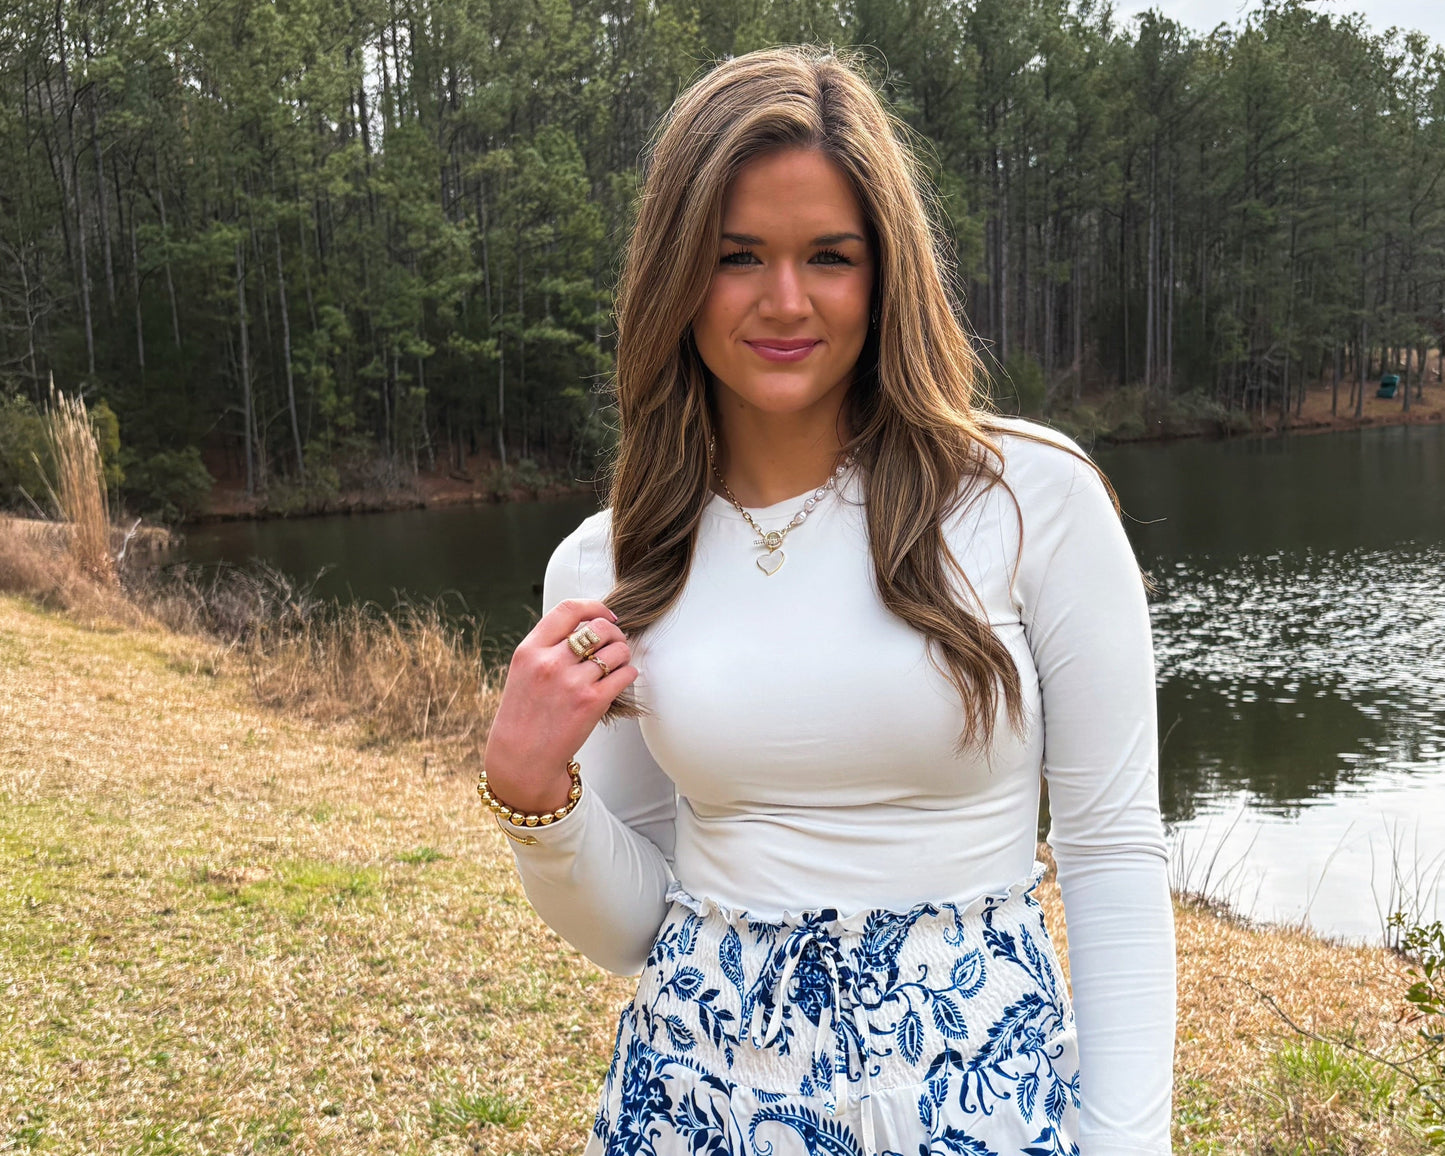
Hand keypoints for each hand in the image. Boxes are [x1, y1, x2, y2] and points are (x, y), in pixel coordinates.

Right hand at [483, 598, 638, 813]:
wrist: (521, 759)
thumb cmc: (525, 715)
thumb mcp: (524, 672)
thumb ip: (548, 647)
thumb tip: (588, 625)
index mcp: (530, 650)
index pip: (568, 610)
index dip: (594, 607)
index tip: (606, 615)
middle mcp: (550, 662)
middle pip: (599, 627)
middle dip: (614, 632)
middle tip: (615, 644)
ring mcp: (572, 682)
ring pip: (618, 650)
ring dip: (623, 655)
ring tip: (617, 666)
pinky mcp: (592, 702)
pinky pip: (626, 674)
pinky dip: (629, 674)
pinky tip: (621, 680)